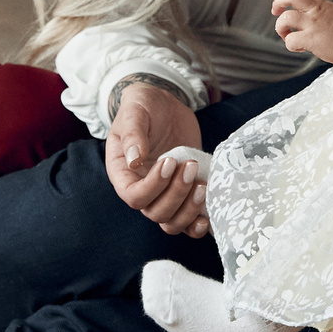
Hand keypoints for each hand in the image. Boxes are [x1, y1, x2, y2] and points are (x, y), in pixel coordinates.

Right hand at [104, 82, 210, 237]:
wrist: (164, 106)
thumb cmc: (144, 107)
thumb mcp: (134, 112)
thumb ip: (133, 133)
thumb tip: (134, 160)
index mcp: (123, 174)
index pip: (134, 196)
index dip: (153, 186)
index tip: (170, 161)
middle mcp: (142, 190)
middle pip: (155, 213)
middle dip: (176, 194)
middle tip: (191, 165)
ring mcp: (164, 194)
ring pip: (172, 223)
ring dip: (189, 210)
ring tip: (203, 185)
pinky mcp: (184, 194)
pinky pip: (188, 222)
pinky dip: (198, 225)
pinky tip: (209, 214)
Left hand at [271, 0, 332, 63]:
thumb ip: (320, 13)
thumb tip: (308, 19)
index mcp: (320, 5)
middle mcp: (315, 11)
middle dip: (277, 2)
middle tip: (275, 11)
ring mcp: (313, 24)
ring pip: (286, 17)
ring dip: (280, 27)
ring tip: (286, 34)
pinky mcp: (311, 38)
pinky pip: (291, 40)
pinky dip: (290, 45)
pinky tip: (299, 48)